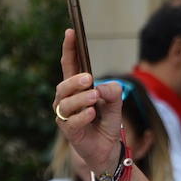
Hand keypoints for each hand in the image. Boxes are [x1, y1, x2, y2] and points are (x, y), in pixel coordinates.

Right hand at [53, 30, 124, 176]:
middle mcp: (67, 99)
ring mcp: (65, 115)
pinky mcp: (68, 131)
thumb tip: (101, 89)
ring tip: (94, 98)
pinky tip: (92, 114)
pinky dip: (82, 116)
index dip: (69, 48)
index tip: (71, 31)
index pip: (70, 64)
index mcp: (77, 87)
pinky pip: (71, 121)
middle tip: (89, 79)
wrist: (107, 148)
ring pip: (66, 103)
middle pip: (64, 85)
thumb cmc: (107, 122)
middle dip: (75, 81)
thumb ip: (113, 92)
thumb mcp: (116, 104)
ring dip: (81, 99)